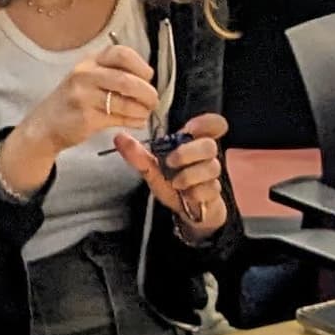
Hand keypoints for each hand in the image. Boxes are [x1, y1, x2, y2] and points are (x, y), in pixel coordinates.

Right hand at [5, 46, 160, 196]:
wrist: (46, 124)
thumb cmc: (73, 100)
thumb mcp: (88, 78)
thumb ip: (113, 73)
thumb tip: (147, 80)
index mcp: (90, 61)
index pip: (121, 53)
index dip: (140, 65)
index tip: (148, 77)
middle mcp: (86, 74)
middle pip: (127, 79)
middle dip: (147, 92)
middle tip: (153, 100)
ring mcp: (84, 96)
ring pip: (125, 102)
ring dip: (142, 109)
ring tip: (145, 113)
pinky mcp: (86, 117)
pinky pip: (118, 118)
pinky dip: (133, 120)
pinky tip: (137, 122)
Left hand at [120, 111, 229, 240]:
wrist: (185, 211)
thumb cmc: (171, 184)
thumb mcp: (151, 170)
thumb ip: (137, 155)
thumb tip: (119, 137)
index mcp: (192, 143)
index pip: (213, 124)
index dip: (206, 123)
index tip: (191, 129)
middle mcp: (205, 156)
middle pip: (209, 145)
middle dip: (188, 153)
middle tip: (170, 162)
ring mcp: (212, 174)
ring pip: (211, 168)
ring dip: (189, 176)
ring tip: (176, 183)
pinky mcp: (215, 192)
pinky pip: (210, 189)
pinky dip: (195, 193)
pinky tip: (187, 196)